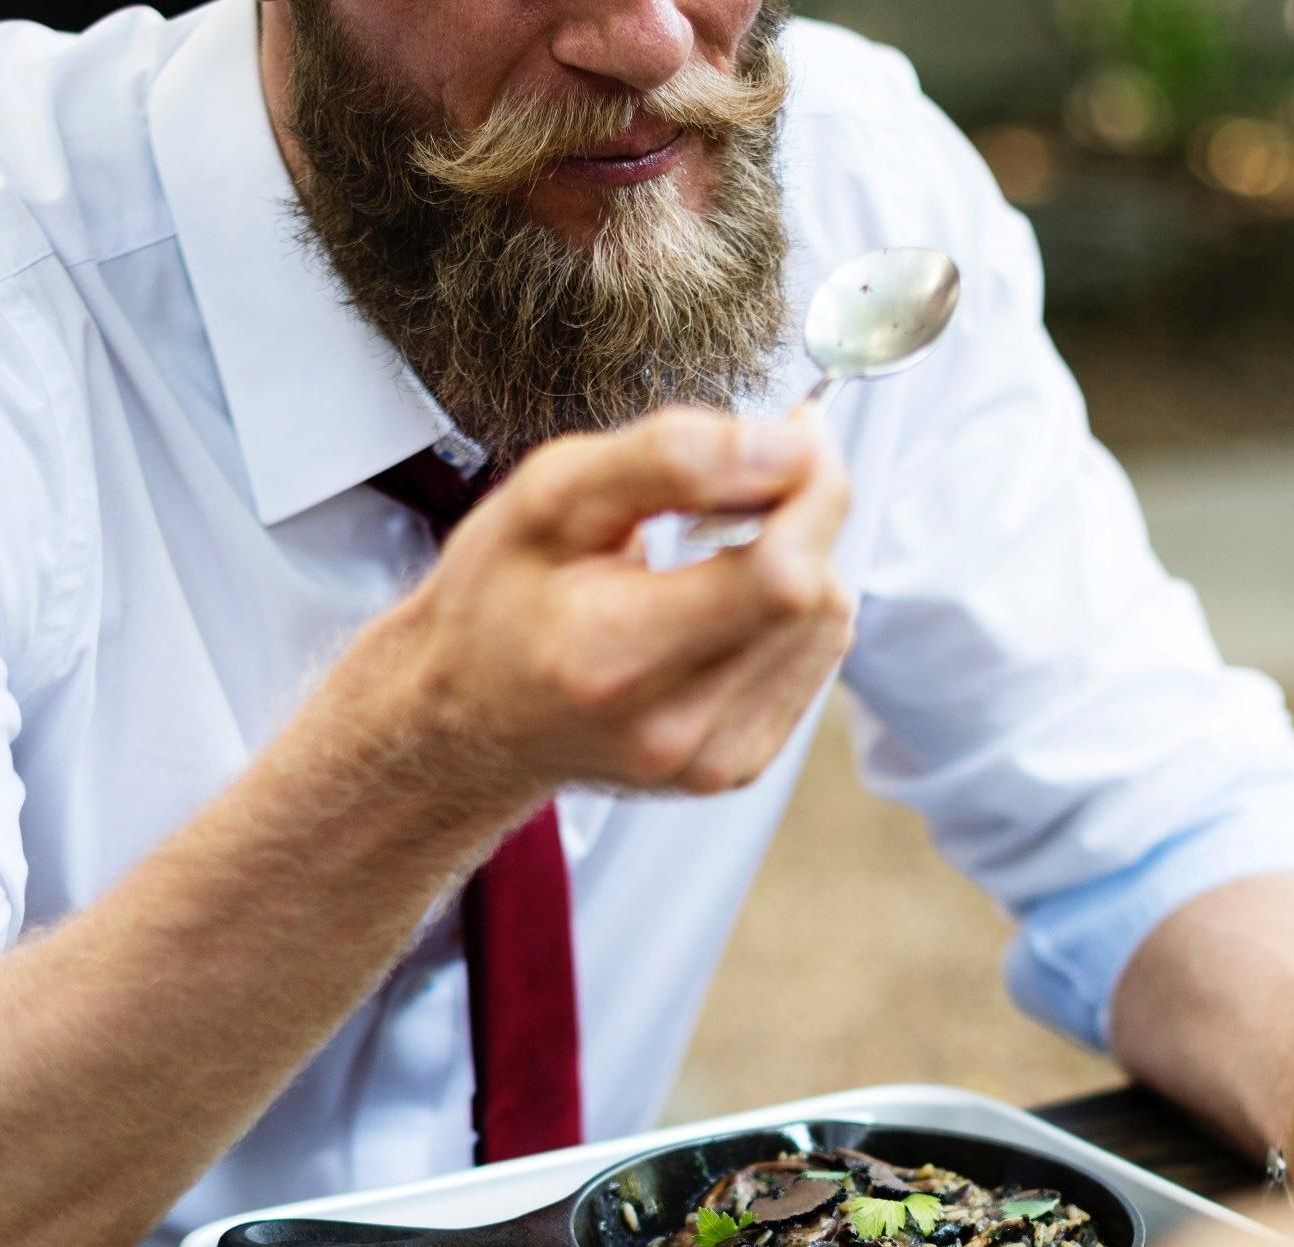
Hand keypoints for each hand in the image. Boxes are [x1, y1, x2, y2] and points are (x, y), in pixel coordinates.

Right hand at [393, 406, 854, 800]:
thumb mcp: (550, 494)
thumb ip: (669, 458)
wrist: (465, 712)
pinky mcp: (734, 766)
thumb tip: (787, 444)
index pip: (779, 575)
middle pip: (815, 598)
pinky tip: (725, 598)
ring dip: (800, 560)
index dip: (809, 490)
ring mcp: (708, 760)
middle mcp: (669, 727)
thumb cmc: (496, 596)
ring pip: (827, 627)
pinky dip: (790, 612)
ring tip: (719, 544)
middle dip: (807, 513)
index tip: (795, 433)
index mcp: (612, 655)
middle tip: (757, 472)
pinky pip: (813, 663)